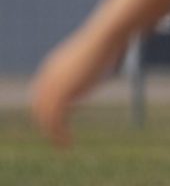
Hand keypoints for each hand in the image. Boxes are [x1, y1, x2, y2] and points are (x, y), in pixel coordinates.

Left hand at [30, 29, 124, 146]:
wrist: (104, 39)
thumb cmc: (109, 43)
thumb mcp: (100, 56)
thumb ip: (99, 64)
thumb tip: (113, 63)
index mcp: (52, 67)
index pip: (42, 93)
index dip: (47, 109)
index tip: (59, 122)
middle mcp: (47, 77)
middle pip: (39, 106)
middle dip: (47, 124)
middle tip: (59, 138)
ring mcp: (52, 85)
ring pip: (45, 117)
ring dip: (52, 134)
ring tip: (64, 146)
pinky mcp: (61, 94)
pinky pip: (55, 120)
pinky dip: (59, 134)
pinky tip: (68, 143)